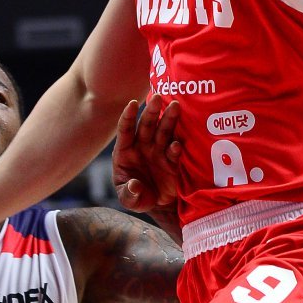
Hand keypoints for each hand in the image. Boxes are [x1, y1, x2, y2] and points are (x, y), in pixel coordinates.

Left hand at [112, 95, 182, 233]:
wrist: (157, 205)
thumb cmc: (137, 197)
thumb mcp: (129, 200)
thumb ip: (129, 194)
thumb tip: (135, 186)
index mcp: (125, 151)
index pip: (125, 129)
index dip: (128, 116)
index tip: (132, 103)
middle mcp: (142, 146)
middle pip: (146, 125)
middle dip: (152, 112)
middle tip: (158, 98)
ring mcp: (158, 151)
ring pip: (163, 132)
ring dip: (169, 119)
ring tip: (175, 106)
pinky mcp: (173, 160)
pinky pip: (175, 150)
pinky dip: (177, 147)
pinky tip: (177, 144)